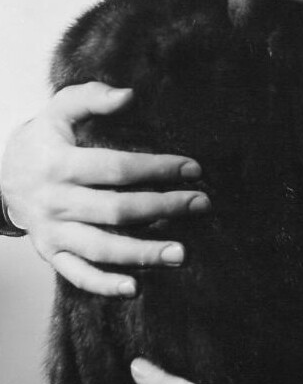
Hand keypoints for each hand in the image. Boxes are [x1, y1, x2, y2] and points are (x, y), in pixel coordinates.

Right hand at [0, 82, 209, 295]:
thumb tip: (129, 95)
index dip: (157, 168)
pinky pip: (78, 275)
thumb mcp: (61, 107)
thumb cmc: (44, 136)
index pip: (117, 169)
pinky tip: (135, 288)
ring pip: (101, 249)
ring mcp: (53, 232)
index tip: (193, 168)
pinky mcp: (51, 253)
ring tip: (182, 253)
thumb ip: (93, 97)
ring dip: (143, 254)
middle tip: (202, 204)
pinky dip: (104, 285)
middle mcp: (57, 202)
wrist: (2, 172)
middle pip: (116, 210)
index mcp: (61, 164)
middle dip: (163, 208)